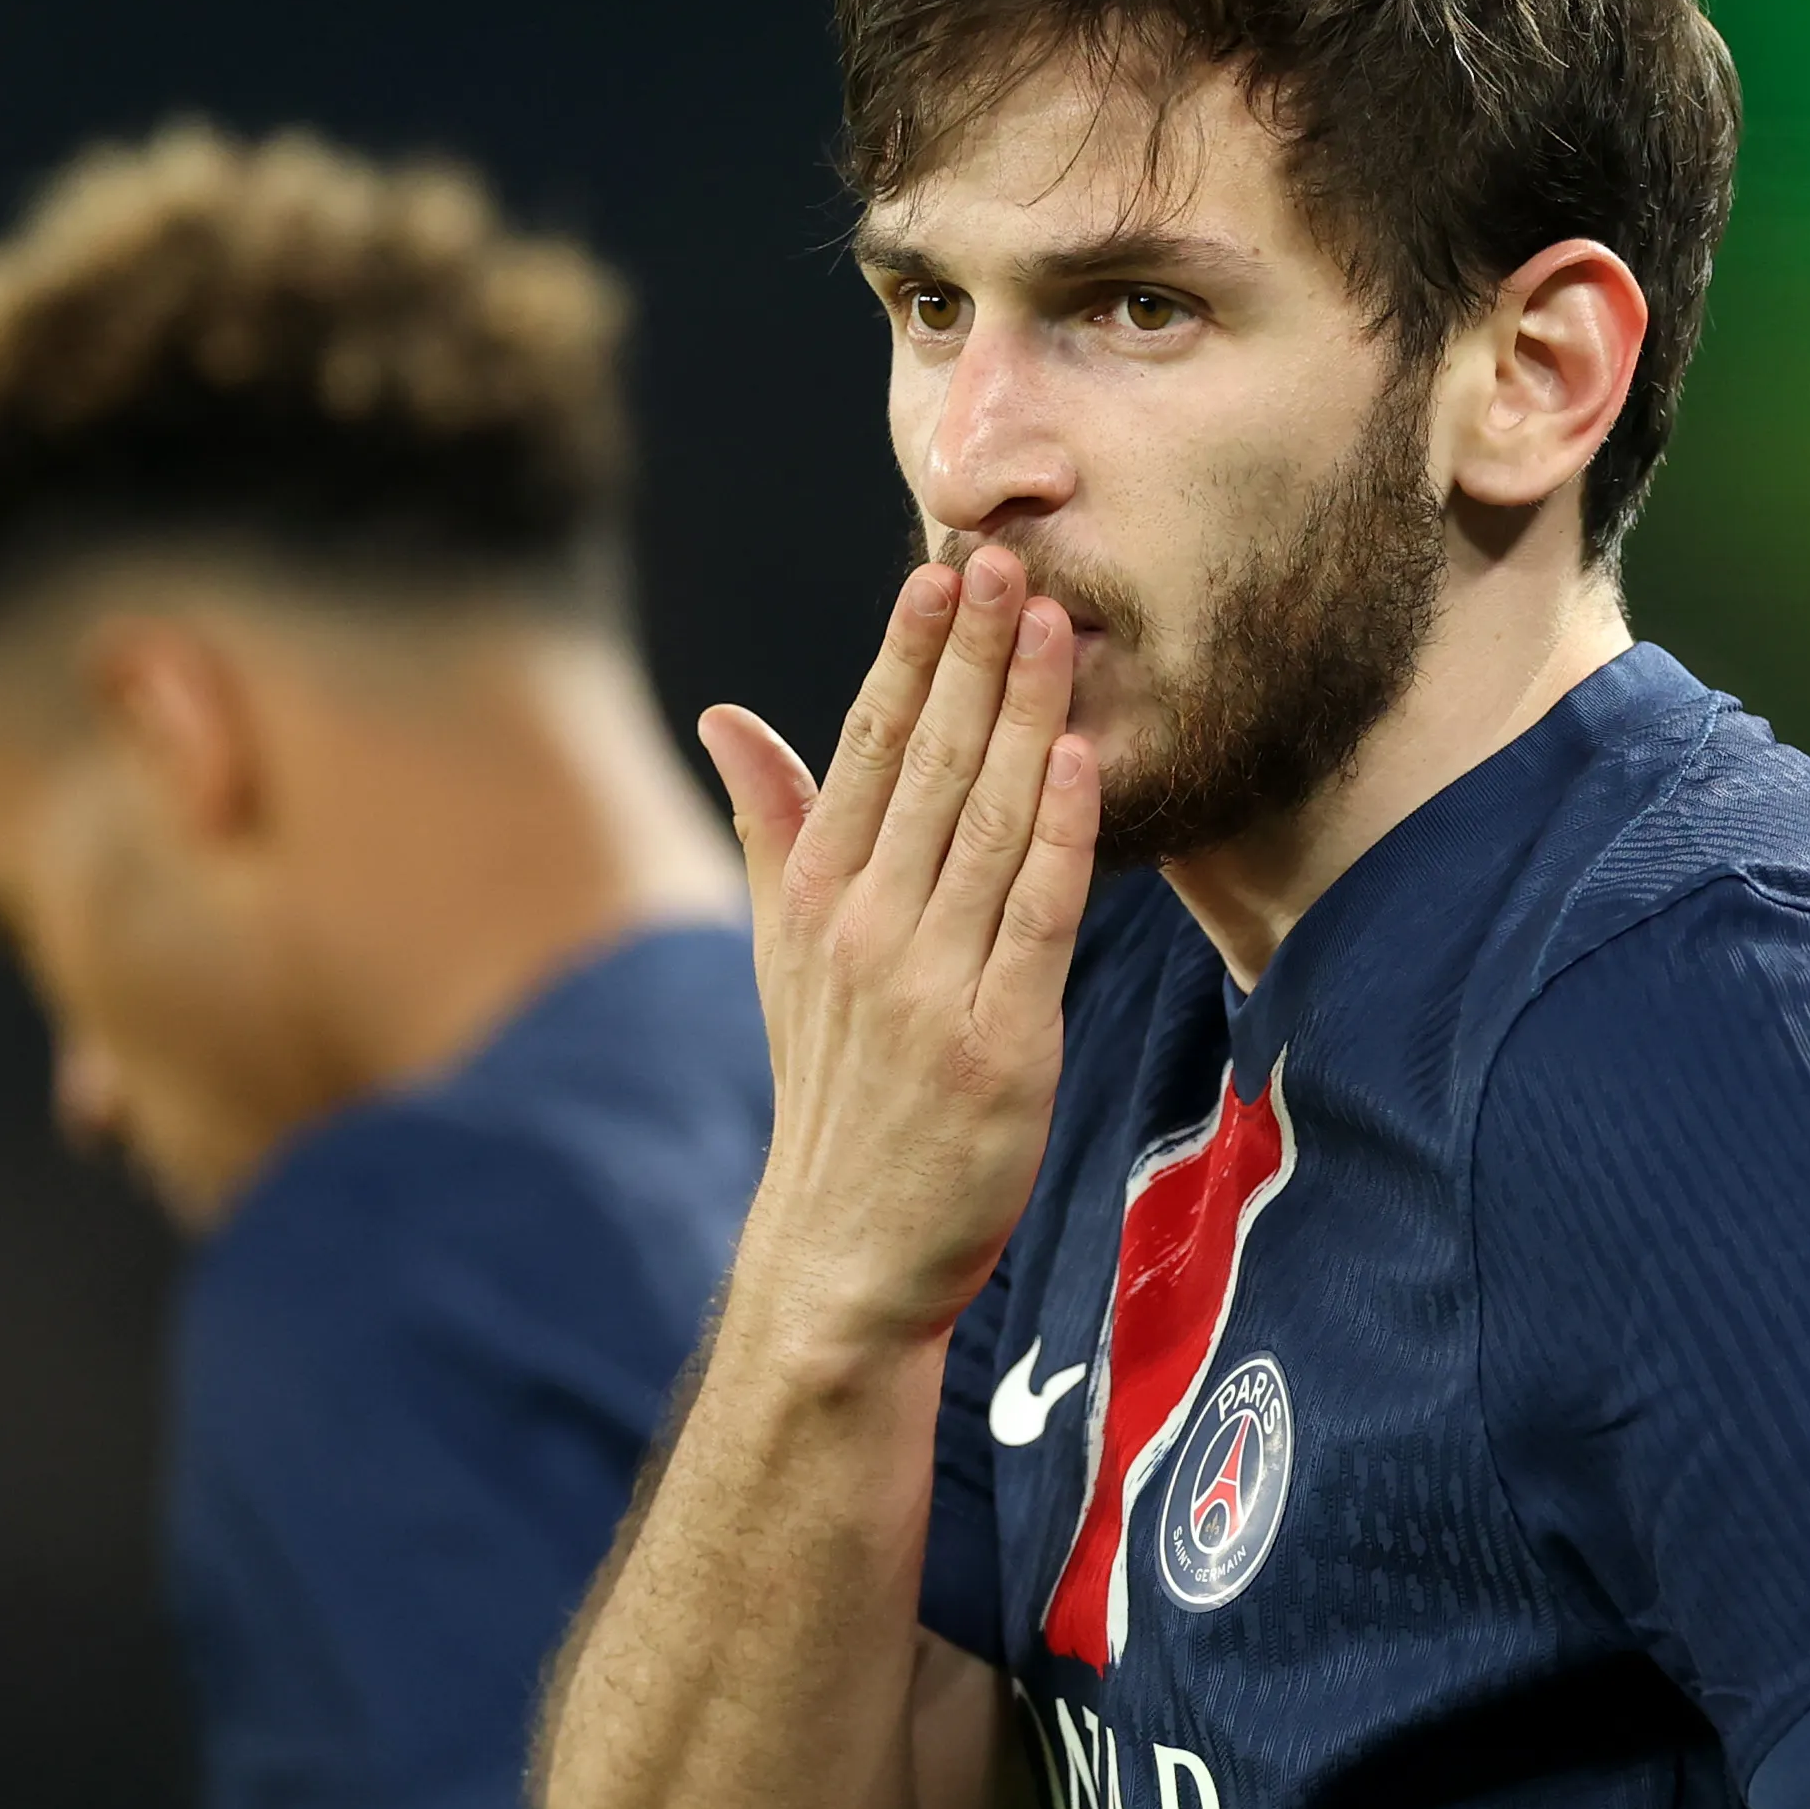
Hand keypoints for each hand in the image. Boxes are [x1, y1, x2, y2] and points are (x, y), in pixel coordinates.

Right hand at [697, 547, 1099, 1355]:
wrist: (846, 1250)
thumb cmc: (831, 1089)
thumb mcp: (783, 953)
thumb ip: (772, 825)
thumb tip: (729, 715)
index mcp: (813, 899)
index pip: (864, 748)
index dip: (905, 655)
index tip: (939, 570)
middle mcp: (863, 931)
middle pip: (928, 765)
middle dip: (972, 655)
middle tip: (1011, 558)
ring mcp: (930, 986)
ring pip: (988, 822)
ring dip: (1024, 715)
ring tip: (1057, 624)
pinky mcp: (1000, 1043)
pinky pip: (1037, 916)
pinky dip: (1061, 833)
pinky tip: (1080, 758)